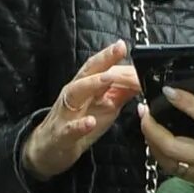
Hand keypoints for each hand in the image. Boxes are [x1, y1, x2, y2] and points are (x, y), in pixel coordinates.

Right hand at [23, 40, 140, 181]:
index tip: (125, 44)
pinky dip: (80, 126)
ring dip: (92, 84)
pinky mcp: (62, 134)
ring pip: (76, 93)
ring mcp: (66, 113)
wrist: (51, 148)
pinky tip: (90, 123)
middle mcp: (75, 94)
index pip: (100, 66)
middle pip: (88, 72)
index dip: (112, 55)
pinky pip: (70, 129)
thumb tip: (142, 79)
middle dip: (104, 59)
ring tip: (107, 78)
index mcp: (87, 85)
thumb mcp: (106, 106)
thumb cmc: (81, 122)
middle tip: (119, 49)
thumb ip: (123, 92)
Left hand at [142, 88, 193, 192]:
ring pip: (168, 160)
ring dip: (152, 142)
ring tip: (146, 124)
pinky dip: (161, 156)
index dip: (183, 101)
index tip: (168, 90)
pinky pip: (174, 170)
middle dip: (152, 127)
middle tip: (144, 111)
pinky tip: (157, 144)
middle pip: (173, 144)